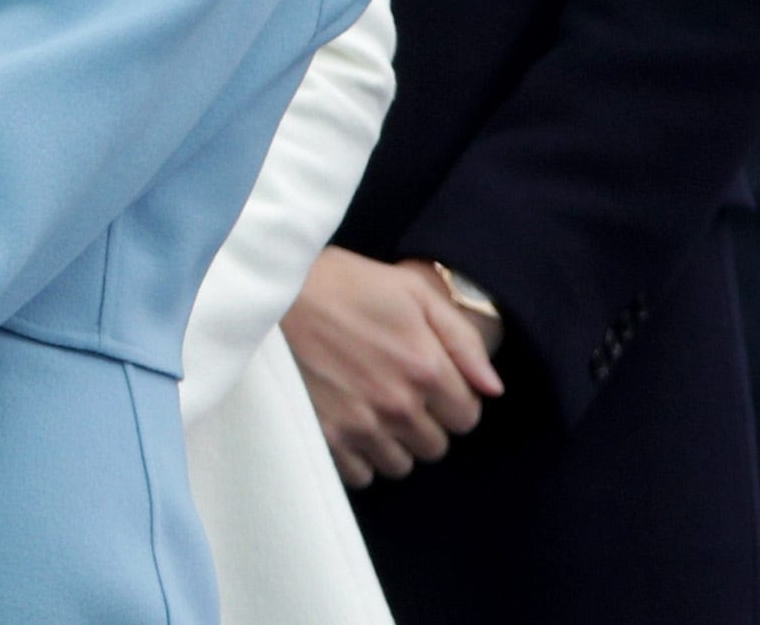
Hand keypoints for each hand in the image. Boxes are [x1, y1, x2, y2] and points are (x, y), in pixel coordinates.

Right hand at [282, 248, 505, 486]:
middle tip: (395, 391)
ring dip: (392, 443)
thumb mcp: (410, 290)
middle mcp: (398, 404)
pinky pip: (362, 475)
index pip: (467, 417)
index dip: (452, 400)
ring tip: (370, 407)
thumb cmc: (340, 283)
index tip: (428, 383)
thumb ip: (461, 339)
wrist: (267, 294)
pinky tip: (347, 423)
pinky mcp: (325, 438)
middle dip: (423, 422)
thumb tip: (493, 388)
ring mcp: (360, 425)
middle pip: (435, 446)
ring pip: (400, 465)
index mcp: (425, 367)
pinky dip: (359, 457)